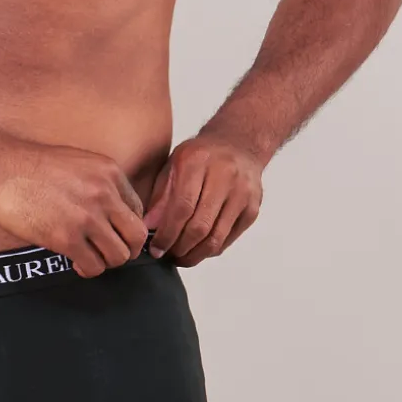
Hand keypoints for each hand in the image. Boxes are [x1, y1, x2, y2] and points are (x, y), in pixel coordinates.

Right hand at [0, 139, 148, 277]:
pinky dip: (87, 269)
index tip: (114, 234)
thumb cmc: (32, 165)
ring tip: (90, 256)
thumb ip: (99, 183)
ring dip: (106, 261)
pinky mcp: (66, 238)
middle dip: (126, 249)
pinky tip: (75, 262)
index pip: (137, 210)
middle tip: (109, 252)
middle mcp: (104, 194)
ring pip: (119, 256)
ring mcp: (87, 217)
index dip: (126, 227)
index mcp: (109, 173)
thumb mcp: (78, 162)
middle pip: (136, 236)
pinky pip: (93, 266)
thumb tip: (111, 210)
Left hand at [142, 133, 263, 265]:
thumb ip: (161, 195)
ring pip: (216, 237)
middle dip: (179, 247)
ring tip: (180, 257)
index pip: (182, 206)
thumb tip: (148, 227)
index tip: (155, 248)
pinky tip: (197, 249)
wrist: (239, 144)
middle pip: (200, 225)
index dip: (167, 233)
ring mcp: (242, 194)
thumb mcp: (174, 164)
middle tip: (166, 255)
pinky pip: (228, 239)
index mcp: (198, 161)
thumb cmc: (202, 155)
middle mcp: (224, 176)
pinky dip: (210, 250)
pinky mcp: (252, 209)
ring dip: (195, 254)